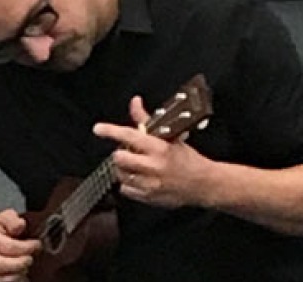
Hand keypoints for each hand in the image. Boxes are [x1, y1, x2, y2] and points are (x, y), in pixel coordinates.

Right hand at [0, 209, 41, 281]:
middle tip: (31, 259)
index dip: (25, 247)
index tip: (37, 245)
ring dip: (16, 276)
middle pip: (2, 265)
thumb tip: (21, 226)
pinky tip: (24, 278)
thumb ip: (13, 220)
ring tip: (27, 269)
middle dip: (20, 263)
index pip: (8, 246)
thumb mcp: (6, 216)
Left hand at [93, 96, 210, 207]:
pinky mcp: (148, 198)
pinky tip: (140, 177)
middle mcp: (154, 167)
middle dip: (121, 152)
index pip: (130, 136)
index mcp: (160, 149)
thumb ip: (147, 121)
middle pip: (120, 157)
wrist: (203, 184)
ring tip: (136, 165)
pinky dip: (128, 182)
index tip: (99, 129)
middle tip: (129, 151)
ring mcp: (150, 184)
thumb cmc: (187, 159)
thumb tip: (135, 103)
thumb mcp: (170, 137)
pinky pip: (125, 189)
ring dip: (124, 168)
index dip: (111, 131)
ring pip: (120, 174)